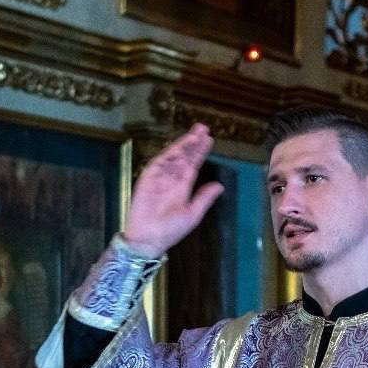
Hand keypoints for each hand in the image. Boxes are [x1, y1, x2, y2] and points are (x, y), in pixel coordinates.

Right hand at [123, 123, 223, 255]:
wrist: (149, 239)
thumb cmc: (170, 230)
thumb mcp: (193, 214)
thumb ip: (204, 198)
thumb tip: (219, 185)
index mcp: (182, 188)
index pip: (193, 165)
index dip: (200, 152)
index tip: (209, 139)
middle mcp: (172, 179)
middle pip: (184, 157)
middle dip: (193, 143)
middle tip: (204, 129)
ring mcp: (160, 177)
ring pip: (174, 156)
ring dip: (184, 144)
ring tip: (196, 133)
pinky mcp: (148, 178)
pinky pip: (161, 162)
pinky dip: (171, 152)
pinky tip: (181, 145)